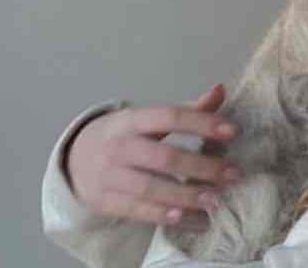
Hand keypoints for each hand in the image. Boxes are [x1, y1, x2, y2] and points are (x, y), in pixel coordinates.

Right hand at [65, 84, 241, 227]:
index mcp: (132, 120)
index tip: (232, 131)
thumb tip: (220, 90)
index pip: (170, 116)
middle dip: (202, 166)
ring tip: (216, 200)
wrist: (73, 158)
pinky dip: (164, 215)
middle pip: (164, 157)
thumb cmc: (123, 136)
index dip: (202, 122)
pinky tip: (189, 218)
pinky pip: (138, 211)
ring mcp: (109, 175)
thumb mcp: (147, 118)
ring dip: (187, 195)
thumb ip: (186, 109)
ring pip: (151, 187)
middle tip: (233, 173)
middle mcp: (119, 146)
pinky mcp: (105, 201)